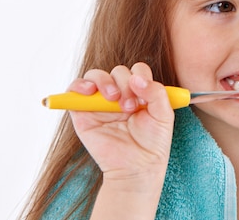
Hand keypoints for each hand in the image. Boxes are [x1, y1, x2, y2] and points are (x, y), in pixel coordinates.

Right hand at [68, 62, 173, 185]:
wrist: (137, 167)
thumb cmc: (152, 142)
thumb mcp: (164, 114)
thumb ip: (156, 92)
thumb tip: (136, 78)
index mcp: (140, 91)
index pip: (137, 70)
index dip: (140, 77)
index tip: (143, 95)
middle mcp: (120, 93)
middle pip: (118, 71)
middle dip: (124, 84)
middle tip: (129, 106)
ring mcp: (100, 102)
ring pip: (96, 75)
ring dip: (105, 82)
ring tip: (112, 99)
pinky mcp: (82, 112)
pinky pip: (74, 90)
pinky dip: (79, 85)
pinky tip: (89, 91)